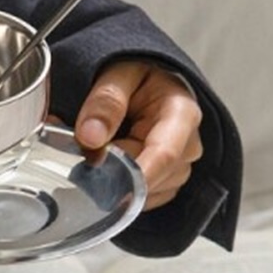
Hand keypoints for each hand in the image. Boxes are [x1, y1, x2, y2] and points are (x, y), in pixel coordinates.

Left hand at [74, 61, 202, 210]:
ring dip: (117, 180)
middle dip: (115, 172)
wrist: (146, 81)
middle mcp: (188, 145)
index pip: (164, 154)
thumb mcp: (118, 73)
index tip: (106, 184)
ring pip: (144, 192)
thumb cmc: (137, 74)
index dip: (135, 175)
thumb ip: (105, 101)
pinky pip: (142, 199)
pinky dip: (121, 188)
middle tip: (85, 151)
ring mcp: (179, 167)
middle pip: (151, 177)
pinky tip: (112, 164)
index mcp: (182, 113)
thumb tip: (90, 137)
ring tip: (100, 150)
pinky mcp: (166, 182)